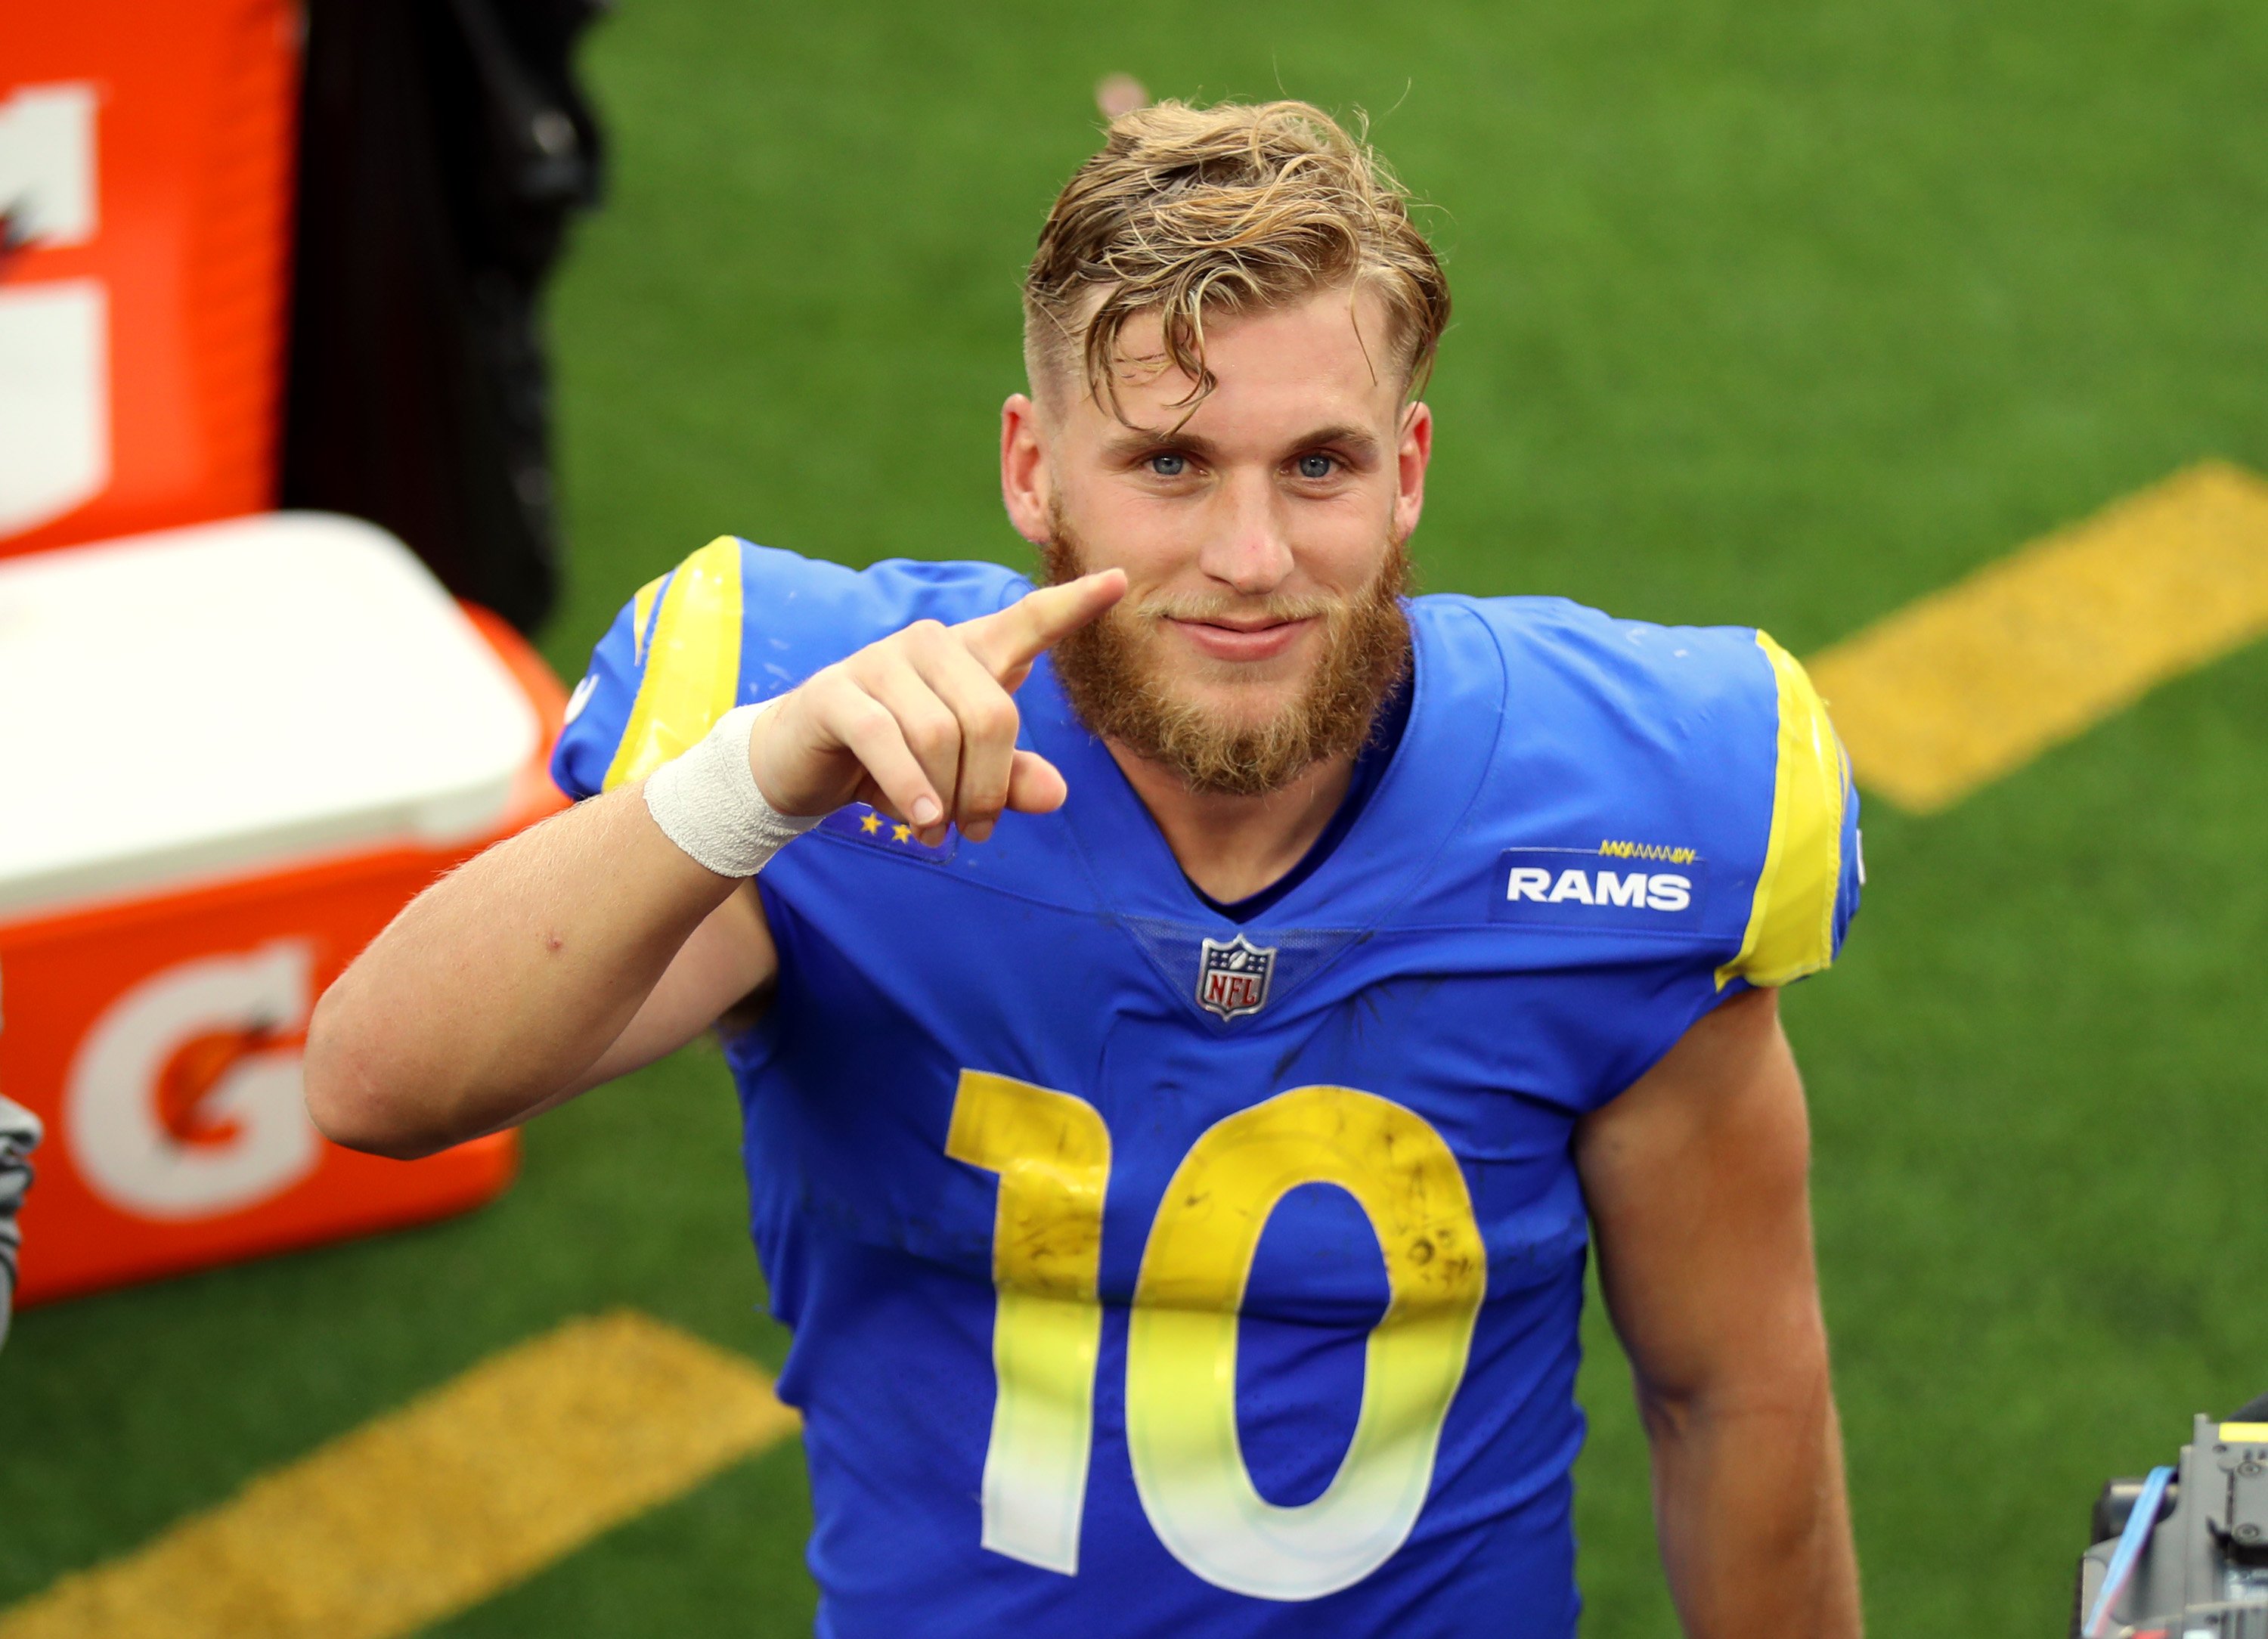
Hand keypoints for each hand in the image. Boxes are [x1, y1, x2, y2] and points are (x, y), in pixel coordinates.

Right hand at [744, 570, 1125, 844]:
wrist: (799, 766)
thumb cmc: (894, 764)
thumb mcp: (959, 778)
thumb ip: (1009, 780)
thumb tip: (1055, 792)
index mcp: (970, 655)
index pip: (1028, 622)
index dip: (1073, 604)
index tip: (1121, 581)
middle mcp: (929, 644)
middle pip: (992, 715)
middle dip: (990, 787)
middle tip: (977, 831)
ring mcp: (879, 661)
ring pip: (940, 733)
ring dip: (945, 797)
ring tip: (938, 833)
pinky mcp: (835, 691)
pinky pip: (885, 739)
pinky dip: (909, 787)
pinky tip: (921, 820)